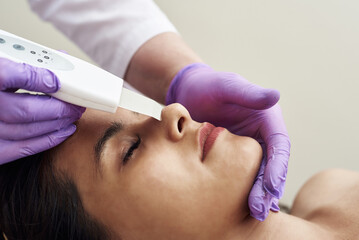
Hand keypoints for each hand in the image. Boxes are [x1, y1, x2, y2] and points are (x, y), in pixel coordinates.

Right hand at [0, 58, 84, 164]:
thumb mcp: (2, 68)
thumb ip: (24, 65)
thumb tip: (60, 57)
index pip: (4, 75)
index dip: (35, 78)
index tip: (57, 80)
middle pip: (25, 109)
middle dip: (59, 107)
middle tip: (76, 103)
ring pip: (28, 130)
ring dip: (58, 123)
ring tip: (73, 115)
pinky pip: (23, 149)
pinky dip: (49, 139)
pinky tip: (65, 130)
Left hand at [166, 63, 289, 220]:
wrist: (187, 92)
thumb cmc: (207, 86)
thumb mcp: (227, 86)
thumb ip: (249, 93)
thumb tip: (275, 95)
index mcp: (266, 118)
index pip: (279, 144)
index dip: (278, 167)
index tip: (272, 186)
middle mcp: (261, 134)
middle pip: (271, 164)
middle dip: (268, 187)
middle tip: (259, 209)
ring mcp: (247, 146)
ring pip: (258, 173)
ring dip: (258, 193)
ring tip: (253, 212)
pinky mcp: (232, 155)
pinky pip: (241, 174)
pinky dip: (243, 189)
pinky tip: (239, 206)